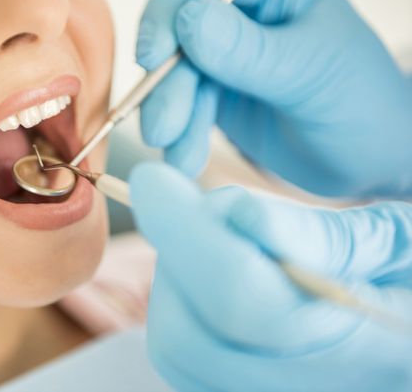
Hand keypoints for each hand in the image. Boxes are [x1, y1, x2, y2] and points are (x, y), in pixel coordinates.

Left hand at [130, 162, 411, 391]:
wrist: (408, 328)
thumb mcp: (401, 241)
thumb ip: (323, 235)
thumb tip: (235, 213)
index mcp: (370, 354)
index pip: (248, 303)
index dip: (187, 233)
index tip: (152, 178)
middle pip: (190, 339)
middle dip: (178, 257)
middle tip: (206, 208)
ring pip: (179, 352)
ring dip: (177, 281)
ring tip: (221, 240)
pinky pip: (188, 360)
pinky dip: (184, 308)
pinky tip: (215, 273)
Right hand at [137, 0, 411, 196]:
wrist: (366, 159)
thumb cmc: (360, 106)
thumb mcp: (310, 75)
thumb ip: (251, 52)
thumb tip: (188, 22)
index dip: (172, 12)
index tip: (156, 56)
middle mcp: (246, 14)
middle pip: (179, 30)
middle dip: (167, 82)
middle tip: (161, 129)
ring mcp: (228, 54)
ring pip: (176, 73)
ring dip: (170, 116)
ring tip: (179, 158)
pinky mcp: (217, 91)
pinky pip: (183, 105)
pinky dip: (180, 133)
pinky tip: (186, 159)